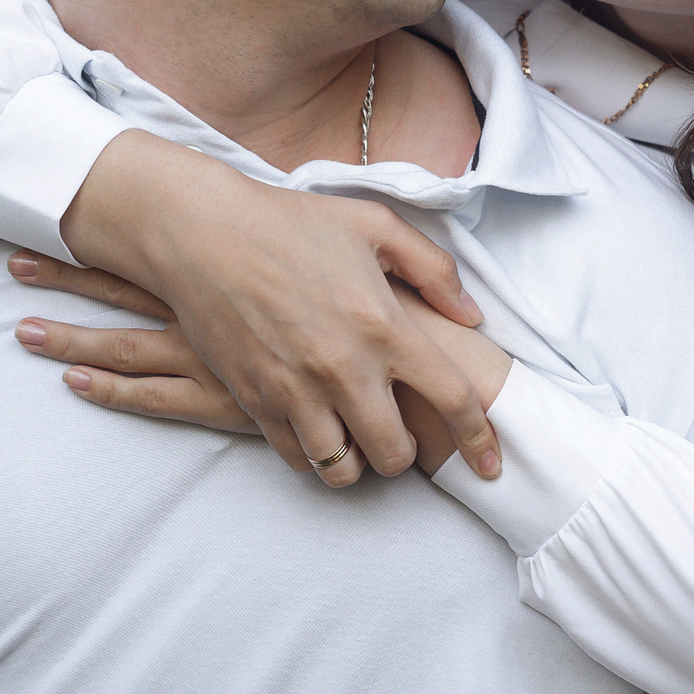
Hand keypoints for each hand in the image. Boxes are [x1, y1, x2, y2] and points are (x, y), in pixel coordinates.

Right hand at [56, 131, 501, 487]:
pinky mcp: (255, 401)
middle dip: (409, 454)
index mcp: (385, 325)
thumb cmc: (292, 223)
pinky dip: (314, 454)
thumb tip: (471, 315)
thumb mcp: (375, 226)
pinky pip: (296, 457)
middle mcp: (345, 368)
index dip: (480, 441)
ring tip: (359, 439)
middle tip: (404, 435)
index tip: (490, 466)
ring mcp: (297, 390)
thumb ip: (433, 270)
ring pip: (343, 470)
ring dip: (359, 464)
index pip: (453, 400)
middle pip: (396, 453)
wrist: (203, 234)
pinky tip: (318, 429)